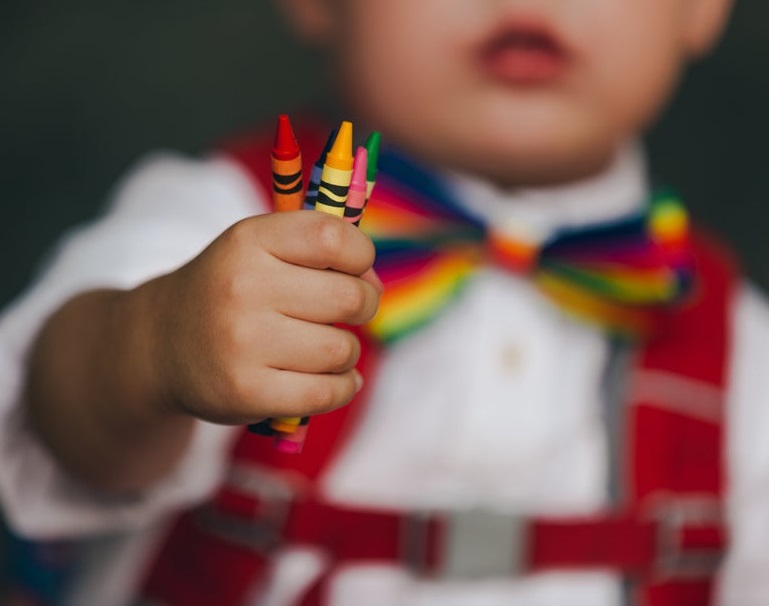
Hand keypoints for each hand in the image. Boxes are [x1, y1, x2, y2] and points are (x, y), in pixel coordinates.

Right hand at [149, 211, 380, 424]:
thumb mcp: (257, 249)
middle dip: (363, 305)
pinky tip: (334, 379)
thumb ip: (317, 251)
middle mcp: (243, 288)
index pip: (333, 239)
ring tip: (327, 348)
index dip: (361, 255)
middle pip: (349, 298)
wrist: (161, 344)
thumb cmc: (229, 291)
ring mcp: (243, 343)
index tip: (355, 269)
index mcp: (249, 241)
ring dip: (347, 352)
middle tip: (348, 311)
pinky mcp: (247, 392)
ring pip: (342, 349)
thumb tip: (373, 283)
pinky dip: (343, 387)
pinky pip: (328, 393)